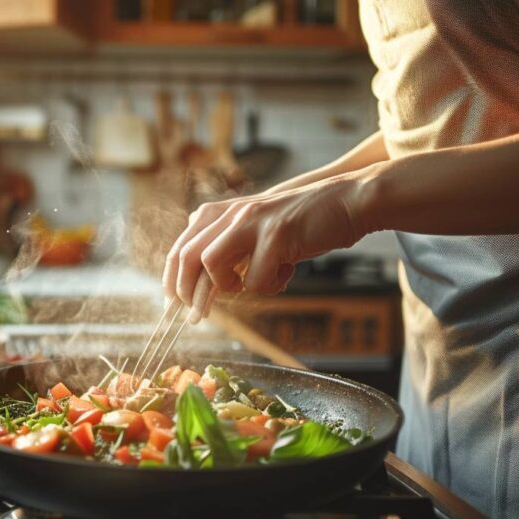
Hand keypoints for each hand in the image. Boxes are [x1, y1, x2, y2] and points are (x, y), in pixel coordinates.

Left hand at [163, 171, 376, 312]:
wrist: (346, 202)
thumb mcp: (258, 229)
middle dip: (187, 292)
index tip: (173, 305)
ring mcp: (253, 221)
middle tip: (196, 316)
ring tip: (247, 285)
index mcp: (222, 213)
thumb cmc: (301, 224)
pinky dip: (268, 286)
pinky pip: (256, 279)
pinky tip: (285, 274)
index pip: (181, 247)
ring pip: (212, 263)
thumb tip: (202, 285)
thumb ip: (230, 246)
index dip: (172, 279)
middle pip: (187, 256)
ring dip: (226, 287)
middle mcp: (232, 214)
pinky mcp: (277, 234)